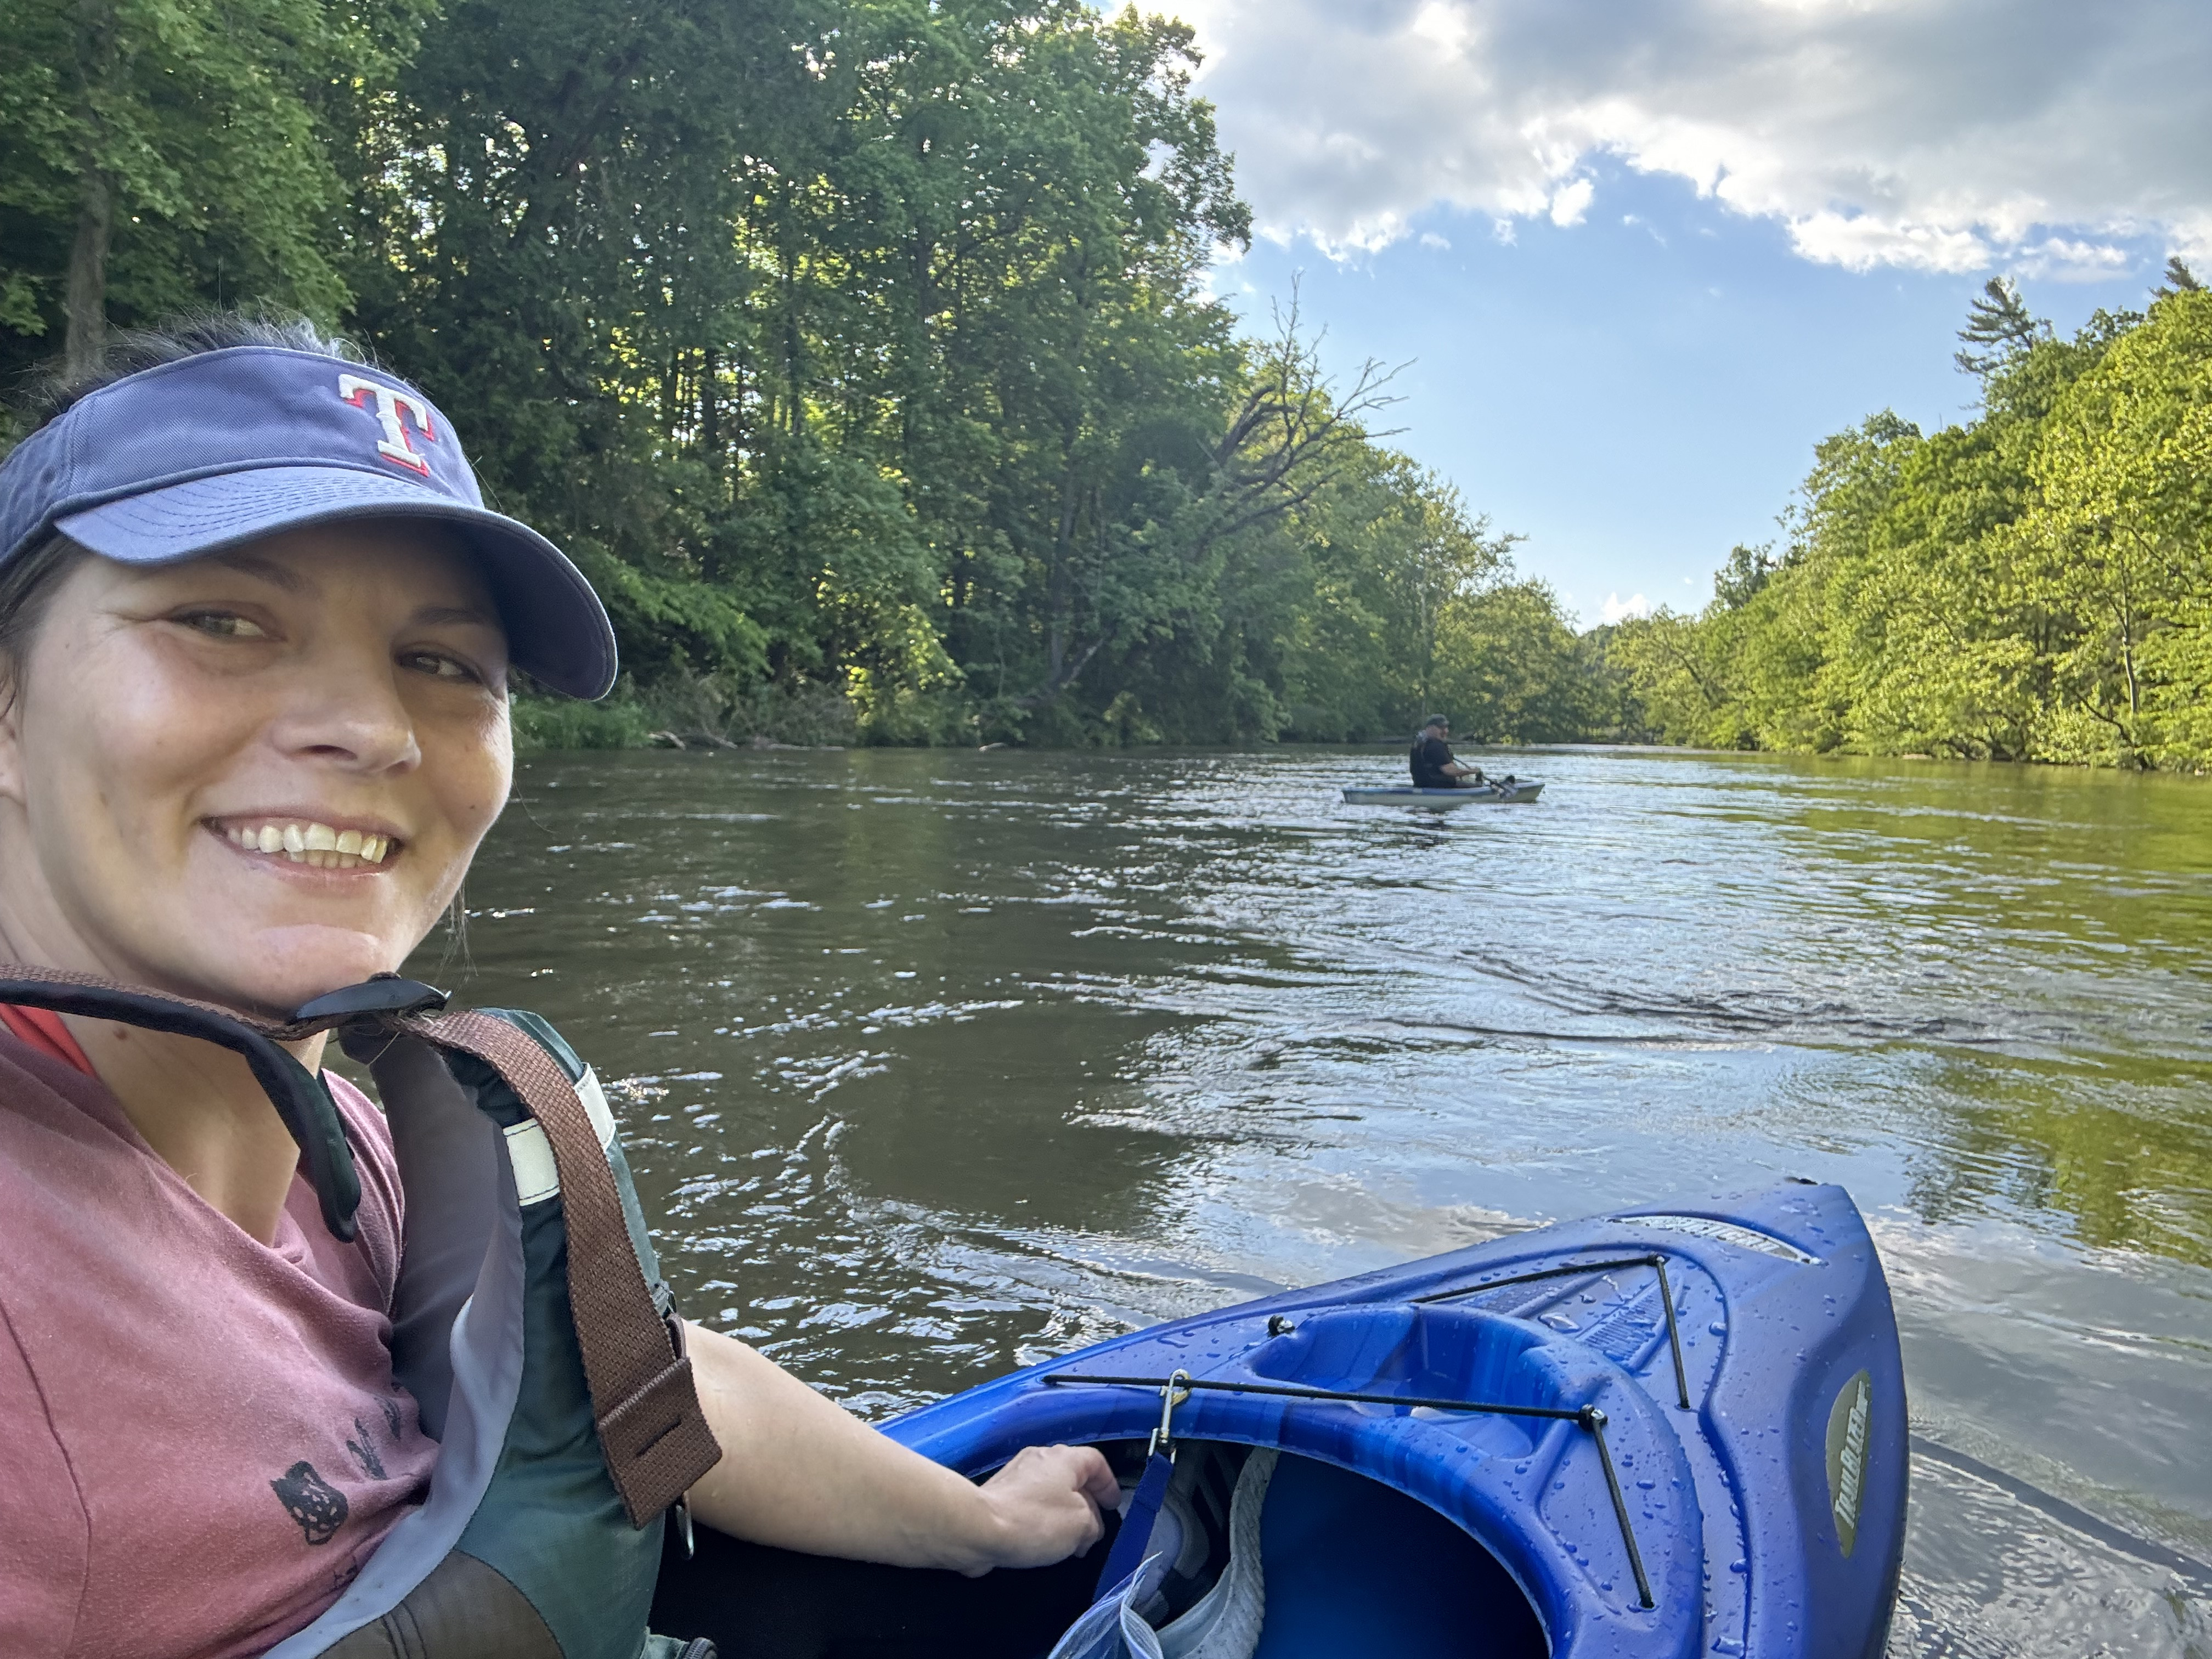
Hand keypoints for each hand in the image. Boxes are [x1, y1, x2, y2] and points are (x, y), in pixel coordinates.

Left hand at [964, 1444, 1120, 1574]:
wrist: (979, 1528)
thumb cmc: (1035, 1521)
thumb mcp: (1082, 1525)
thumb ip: (1094, 1523)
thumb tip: (1088, 1527)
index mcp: (1063, 1458)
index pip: (1096, 1462)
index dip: (1109, 1485)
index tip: (1113, 1506)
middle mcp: (1039, 1458)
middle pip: (1073, 1478)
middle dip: (1087, 1506)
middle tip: (1093, 1533)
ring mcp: (1016, 1475)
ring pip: (1051, 1493)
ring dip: (1064, 1517)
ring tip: (1069, 1545)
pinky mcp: (998, 1494)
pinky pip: (1030, 1504)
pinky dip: (1042, 1521)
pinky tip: (1042, 1543)